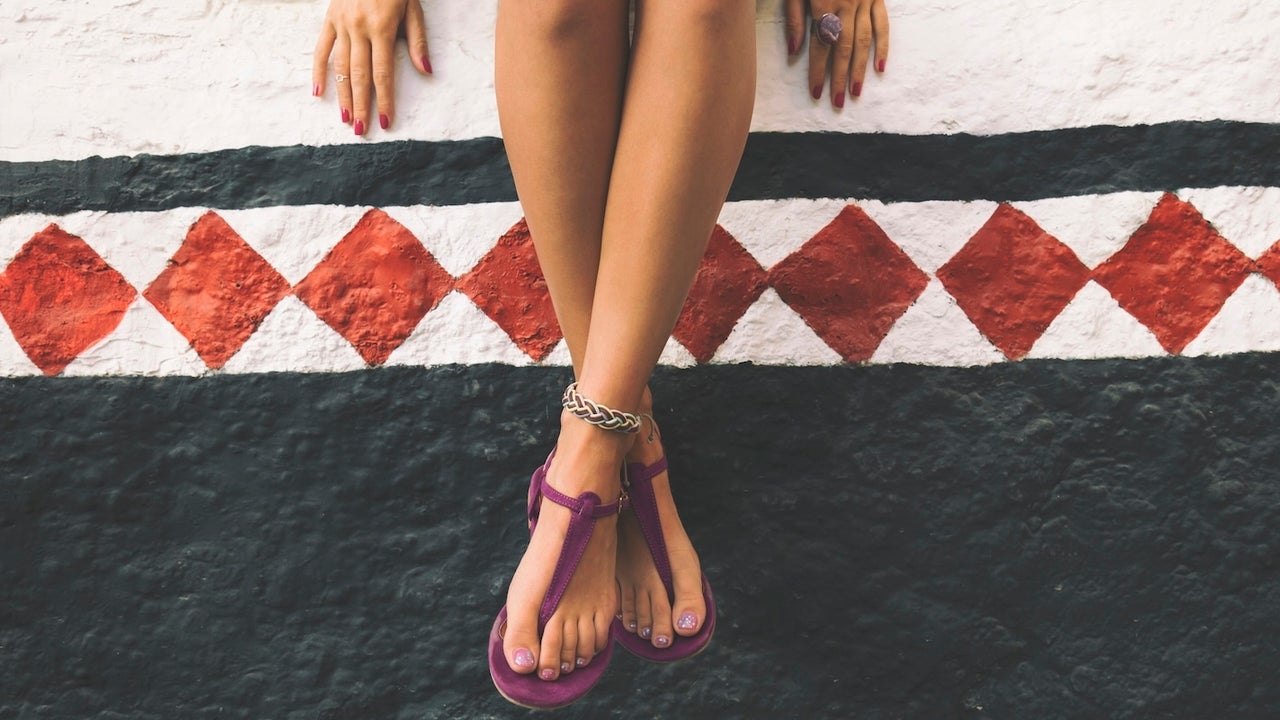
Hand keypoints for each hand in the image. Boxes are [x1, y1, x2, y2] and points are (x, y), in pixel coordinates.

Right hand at [312, 0, 432, 134]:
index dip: (384, 99)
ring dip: (343, 95)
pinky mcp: (329, 18)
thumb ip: (417, 41)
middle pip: (360, 75)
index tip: (385, 121)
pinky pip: (321, 48)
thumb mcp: (413, 9)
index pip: (383, 73)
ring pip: (340, 66)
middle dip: (361, 105)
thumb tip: (426, 71)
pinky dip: (318, 70)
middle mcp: (358, 28)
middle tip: (362, 130)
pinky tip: (318, 92)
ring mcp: (341, 24)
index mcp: (381, 28)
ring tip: (346, 119)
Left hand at [785, 0, 888, 108]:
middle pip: (843, 48)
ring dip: (859, 69)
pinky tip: (880, 68)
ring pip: (863, 41)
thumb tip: (793, 50)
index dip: (818, 70)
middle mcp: (847, 4)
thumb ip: (794, 17)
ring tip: (856, 92)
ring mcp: (864, 1)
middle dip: (840, 78)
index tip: (817, 92)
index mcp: (823, 3)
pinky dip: (883, 47)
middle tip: (838, 102)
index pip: (820, 45)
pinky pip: (883, 25)